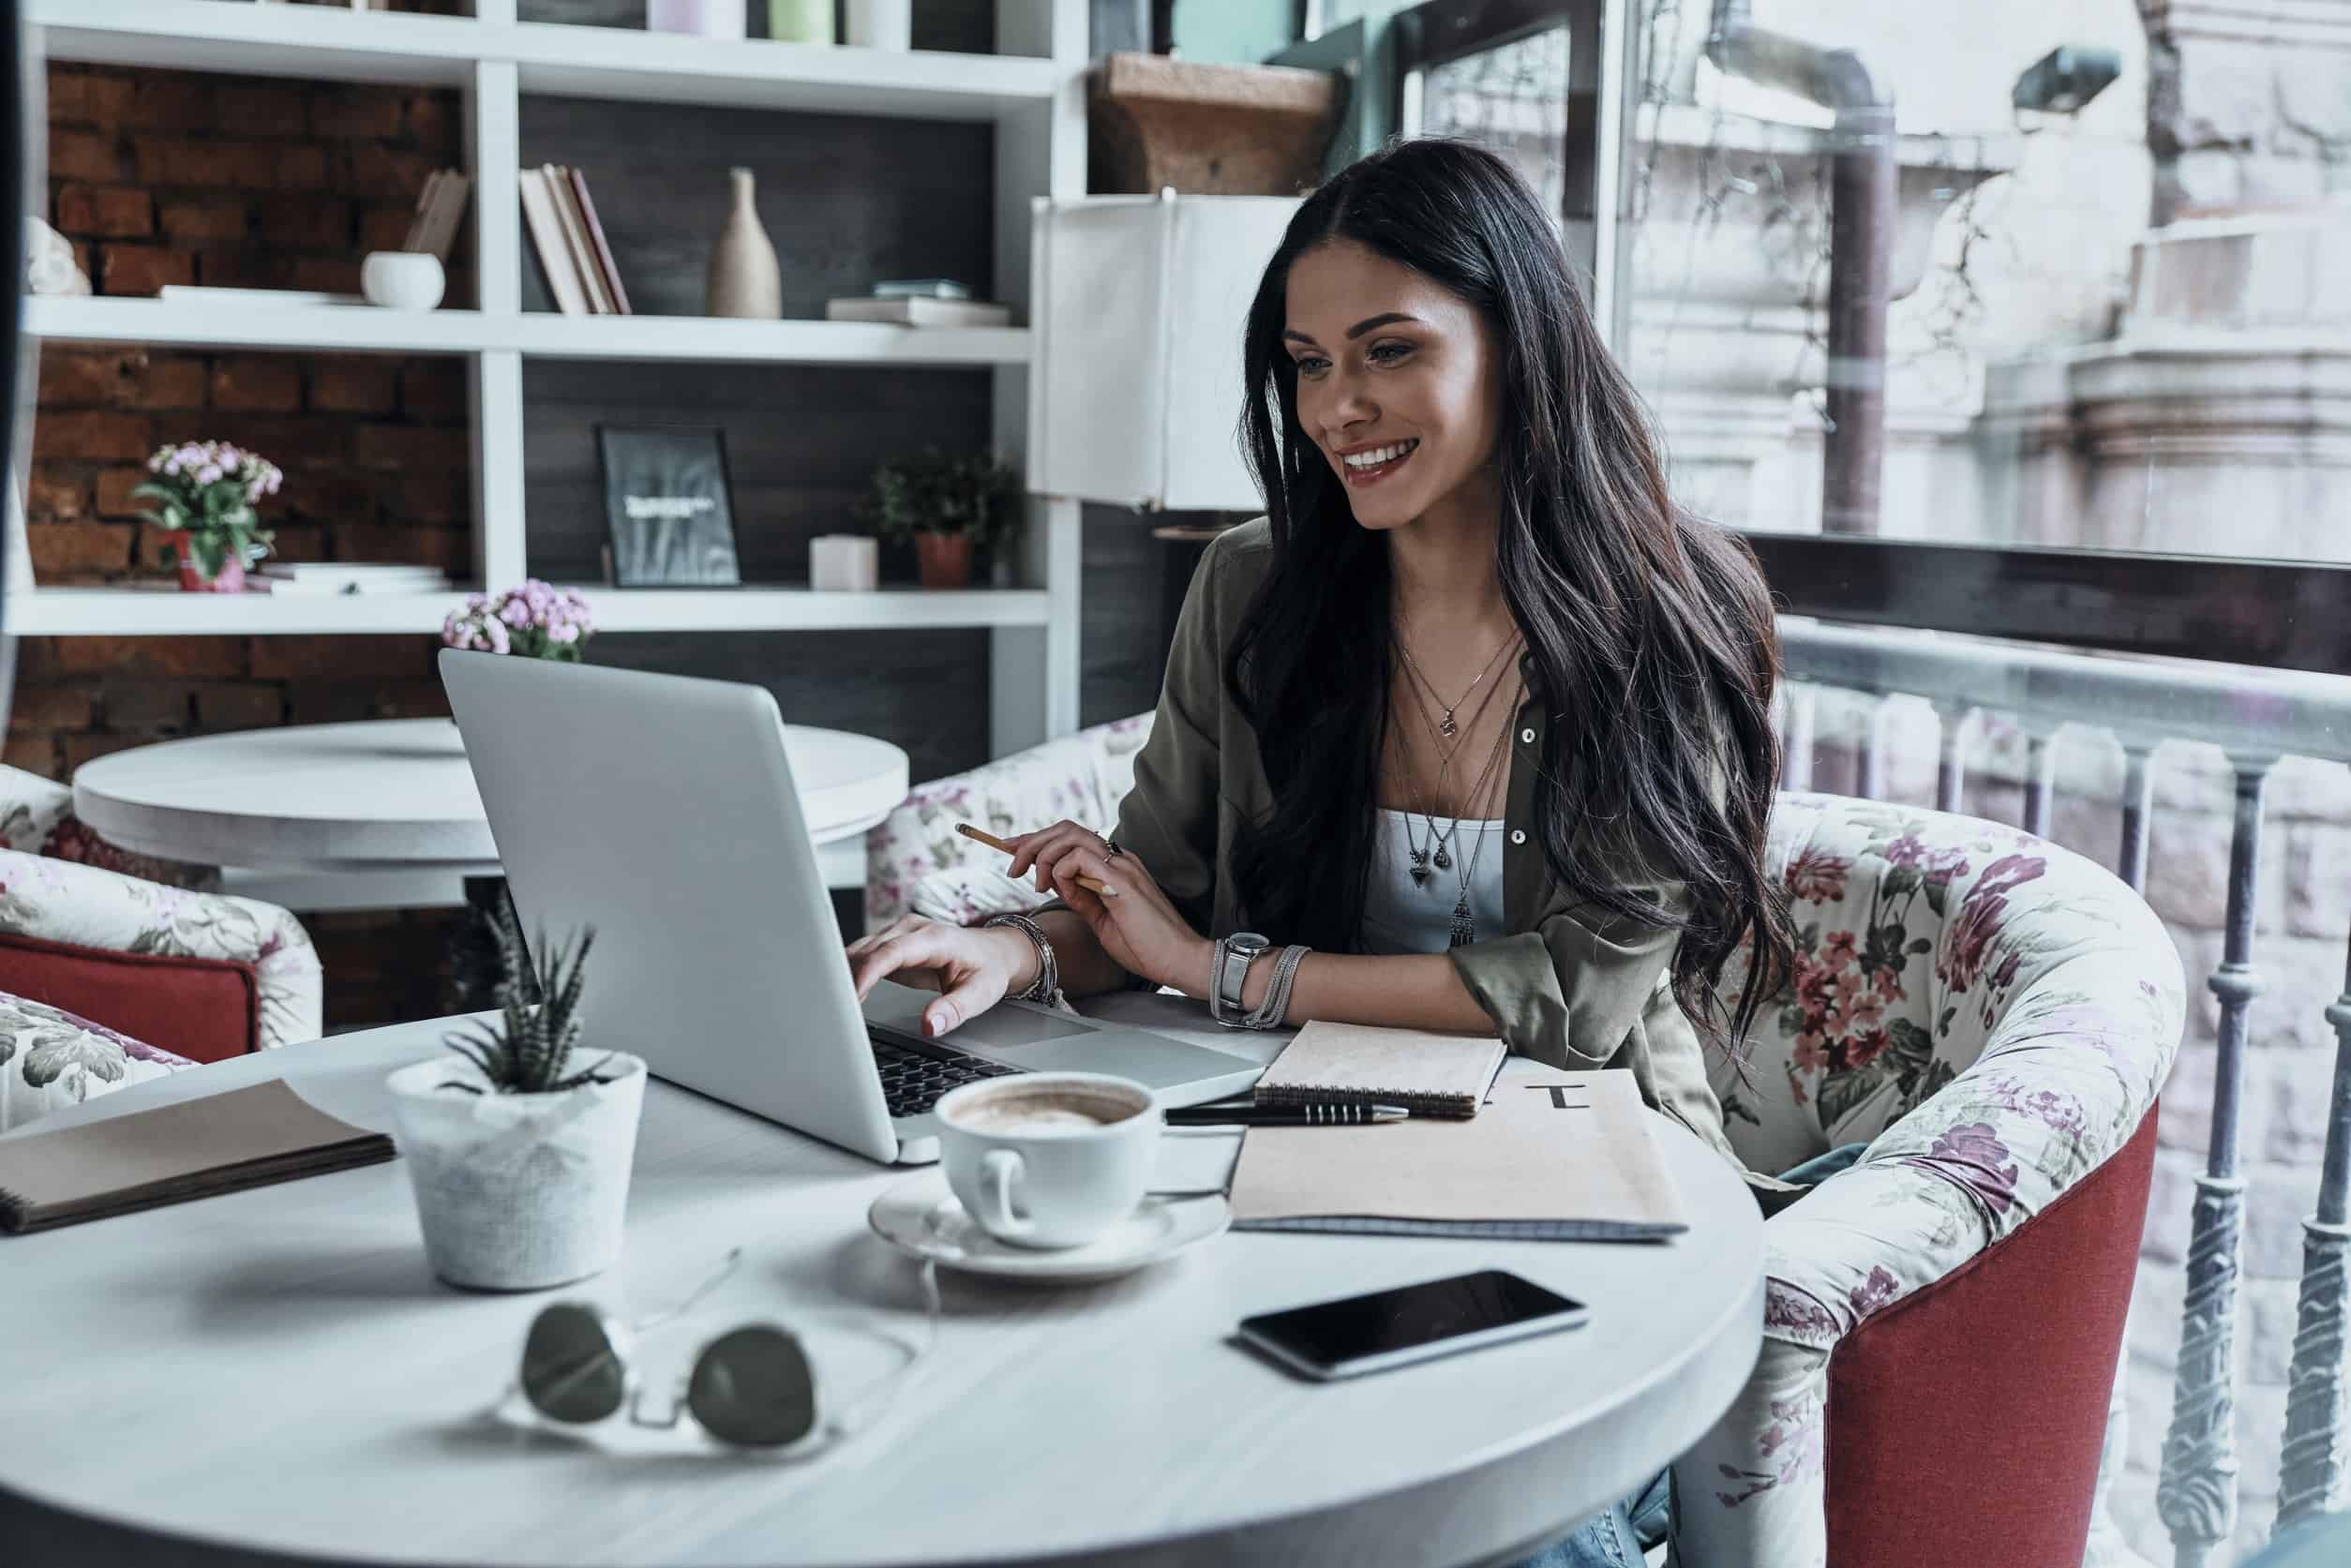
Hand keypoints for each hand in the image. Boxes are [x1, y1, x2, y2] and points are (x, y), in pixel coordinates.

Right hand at [845, 914, 1033, 1038]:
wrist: (995, 953)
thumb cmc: (988, 970)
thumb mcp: (981, 994)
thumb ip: (954, 1010)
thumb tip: (928, 1026)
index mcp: (934, 938)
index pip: (890, 952)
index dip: (867, 973)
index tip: (852, 997)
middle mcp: (912, 929)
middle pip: (868, 950)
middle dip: (848, 977)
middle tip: (834, 1010)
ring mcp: (899, 933)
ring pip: (860, 950)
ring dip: (845, 975)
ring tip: (834, 1005)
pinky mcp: (891, 943)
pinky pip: (863, 955)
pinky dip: (851, 972)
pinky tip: (844, 994)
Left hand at [1006, 822, 1211, 995]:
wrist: (1178, 960)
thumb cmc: (1145, 946)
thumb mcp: (1100, 919)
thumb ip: (1080, 896)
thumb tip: (1055, 881)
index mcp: (1115, 867)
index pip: (1071, 838)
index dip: (1037, 840)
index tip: (1010, 849)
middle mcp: (1119, 859)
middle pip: (1066, 829)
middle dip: (1032, 842)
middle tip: (1012, 866)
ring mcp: (1123, 866)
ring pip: (1070, 836)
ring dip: (1042, 854)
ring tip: (1035, 883)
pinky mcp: (1122, 881)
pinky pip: (1080, 858)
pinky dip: (1061, 869)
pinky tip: (1059, 888)